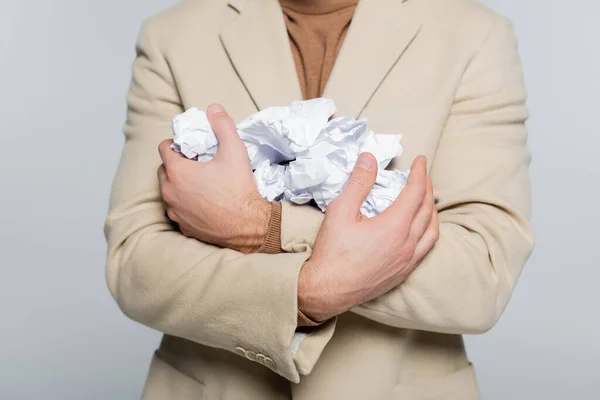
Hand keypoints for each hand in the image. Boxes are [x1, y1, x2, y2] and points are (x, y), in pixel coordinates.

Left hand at [158, 104, 271, 253]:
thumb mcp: (234, 151)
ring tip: (199, 184)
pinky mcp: (183, 227)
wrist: (249, 226)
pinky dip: (185, 205)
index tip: (188, 147)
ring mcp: (175, 212)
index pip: (163, 149)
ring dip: (178, 185)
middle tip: (195, 164)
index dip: (175, 144)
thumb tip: (214, 108)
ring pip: (169, 192)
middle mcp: (170, 192)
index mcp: (177, 172)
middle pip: (163, 170)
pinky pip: (178, 211)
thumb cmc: (239, 189)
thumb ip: (223, 126)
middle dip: (175, 165)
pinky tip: (203, 203)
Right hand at [298, 154, 438, 320]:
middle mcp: (407, 244)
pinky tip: (421, 230)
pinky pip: (426, 249)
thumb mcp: (340, 211)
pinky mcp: (403, 273)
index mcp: (394, 227)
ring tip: (426, 200)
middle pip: (427, 210)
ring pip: (432, 231)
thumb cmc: (332, 252)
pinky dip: (429, 232)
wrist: (327, 290)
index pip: (416, 192)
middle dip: (427, 188)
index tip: (420, 160)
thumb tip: (369, 159)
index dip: (420, 173)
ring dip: (432, 211)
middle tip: (422, 175)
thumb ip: (358, 183)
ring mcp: (407, 261)